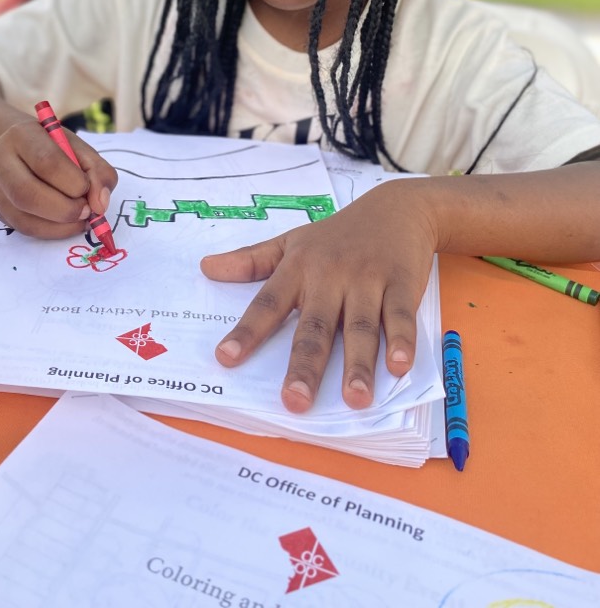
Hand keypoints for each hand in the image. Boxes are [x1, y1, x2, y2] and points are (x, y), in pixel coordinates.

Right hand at [0, 119, 116, 238]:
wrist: (16, 147)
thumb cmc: (52, 146)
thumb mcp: (78, 148)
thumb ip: (98, 171)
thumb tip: (100, 204)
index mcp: (21, 134)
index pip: (47, 162)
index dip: (74, 183)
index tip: (89, 190)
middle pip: (27, 194)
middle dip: (65, 209)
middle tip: (87, 212)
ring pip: (23, 217)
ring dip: (60, 225)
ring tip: (80, 219)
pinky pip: (23, 228)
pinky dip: (51, 232)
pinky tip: (67, 225)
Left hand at [201, 180, 435, 413]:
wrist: (396, 208)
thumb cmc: (337, 234)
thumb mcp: (291, 241)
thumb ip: (250, 260)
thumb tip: (206, 268)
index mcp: (298, 268)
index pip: (267, 303)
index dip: (247, 332)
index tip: (226, 358)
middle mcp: (331, 275)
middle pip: (315, 326)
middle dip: (305, 365)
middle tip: (295, 401)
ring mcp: (368, 280)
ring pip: (361, 327)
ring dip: (358, 364)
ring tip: (354, 399)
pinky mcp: (402, 284)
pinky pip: (401, 316)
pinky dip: (402, 341)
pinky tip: (399, 367)